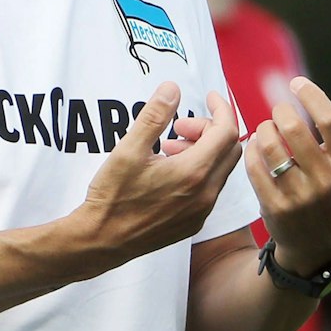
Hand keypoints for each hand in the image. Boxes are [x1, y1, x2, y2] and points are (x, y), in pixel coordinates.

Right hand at [77, 83, 240, 260]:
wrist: (102, 240)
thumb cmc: (112, 197)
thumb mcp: (129, 149)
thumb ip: (154, 115)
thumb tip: (173, 89)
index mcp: (193, 173)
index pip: (226, 131)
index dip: (222, 108)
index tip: (210, 97)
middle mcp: (205, 194)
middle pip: (228, 149)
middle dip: (209, 129)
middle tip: (179, 126)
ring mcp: (202, 211)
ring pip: (220, 170)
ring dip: (202, 150)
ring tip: (168, 147)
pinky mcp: (194, 223)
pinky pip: (210, 189)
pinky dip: (199, 171)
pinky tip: (169, 171)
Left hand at [245, 77, 330, 271]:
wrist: (320, 247)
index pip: (330, 119)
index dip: (310, 95)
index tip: (297, 84)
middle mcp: (327, 181)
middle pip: (294, 128)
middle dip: (281, 110)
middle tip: (280, 111)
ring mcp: (300, 196)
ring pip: (270, 145)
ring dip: (264, 128)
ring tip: (268, 128)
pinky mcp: (275, 207)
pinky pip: (255, 167)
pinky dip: (251, 149)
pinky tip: (256, 146)